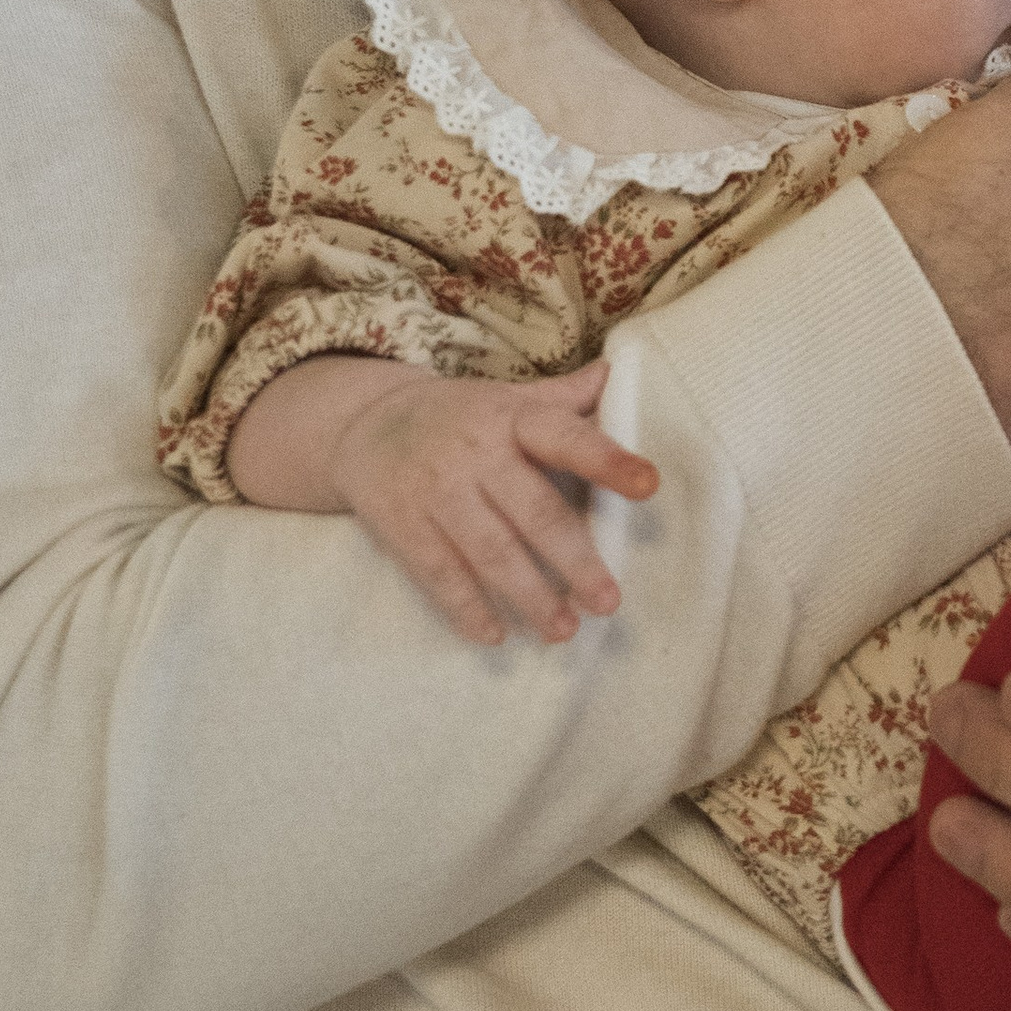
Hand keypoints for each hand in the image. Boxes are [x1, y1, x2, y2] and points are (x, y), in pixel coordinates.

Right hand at [226, 355, 657, 645]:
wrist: (362, 422)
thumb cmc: (458, 415)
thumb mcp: (506, 398)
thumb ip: (561, 398)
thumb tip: (618, 374)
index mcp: (512, 418)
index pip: (565, 437)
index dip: (607, 460)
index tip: (649, 485)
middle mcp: (476, 454)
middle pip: (533, 511)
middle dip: (574, 559)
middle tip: (607, 601)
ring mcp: (436, 491)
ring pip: (490, 551)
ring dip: (529, 596)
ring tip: (563, 630)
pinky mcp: (403, 525)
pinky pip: (439, 573)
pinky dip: (466, 608)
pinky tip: (494, 635)